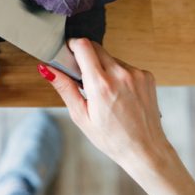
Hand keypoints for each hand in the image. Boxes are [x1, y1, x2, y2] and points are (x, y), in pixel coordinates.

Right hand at [40, 38, 165, 165]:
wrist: (145, 149)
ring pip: (110, 57)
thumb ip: (64, 88)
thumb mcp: (81, 116)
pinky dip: (118, 73)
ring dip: (102, 66)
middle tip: (83, 77)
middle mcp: (121, 75)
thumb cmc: (112, 138)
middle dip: (85, 56)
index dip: (72, 45)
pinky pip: (125, 65)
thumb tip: (47, 69)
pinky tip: (118, 93)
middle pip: (96, 47)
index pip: (83, 46)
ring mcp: (137, 74)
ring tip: (103, 91)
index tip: (68, 53)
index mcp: (101, 85)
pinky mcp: (147, 76)